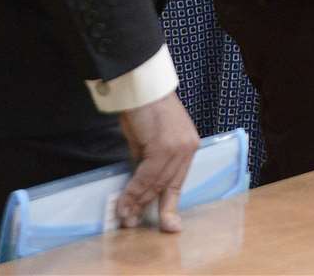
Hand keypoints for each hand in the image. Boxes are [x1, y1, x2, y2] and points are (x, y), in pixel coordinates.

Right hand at [116, 92, 198, 231]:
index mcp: (189, 147)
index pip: (178, 181)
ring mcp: (178, 148)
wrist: (142, 89)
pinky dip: (133, 192)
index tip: (169, 224)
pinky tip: (124, 204)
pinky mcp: (164, 148)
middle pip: (167, 184)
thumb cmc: (144, 111)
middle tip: (133, 224)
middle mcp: (188, 149)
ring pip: (156, 183)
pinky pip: (146, 177)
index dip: (170, 203)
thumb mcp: (149, 142)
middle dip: (150, 207)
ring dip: (137, 202)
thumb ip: (148, 162)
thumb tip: (141, 186)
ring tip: (125, 218)